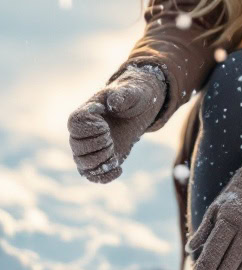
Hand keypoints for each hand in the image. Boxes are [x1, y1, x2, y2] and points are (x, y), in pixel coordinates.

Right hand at [67, 66, 166, 182]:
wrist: (138, 111)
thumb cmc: (133, 97)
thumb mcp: (132, 92)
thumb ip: (122, 95)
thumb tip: (112, 103)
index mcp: (84, 113)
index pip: (75, 125)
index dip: (91, 129)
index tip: (106, 125)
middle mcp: (81, 133)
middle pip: (77, 148)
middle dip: (98, 147)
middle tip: (111, 139)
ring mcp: (89, 148)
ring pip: (82, 164)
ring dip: (100, 163)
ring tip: (114, 154)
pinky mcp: (99, 160)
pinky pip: (92, 175)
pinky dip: (104, 177)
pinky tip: (119, 169)